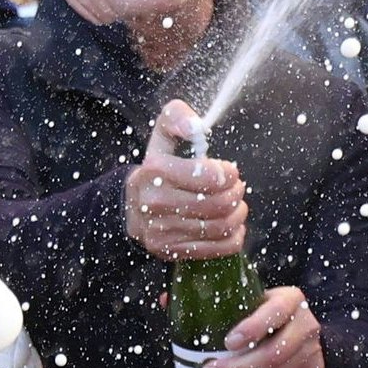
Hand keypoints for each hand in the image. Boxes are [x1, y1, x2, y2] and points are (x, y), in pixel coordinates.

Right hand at [126, 99, 246, 261]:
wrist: (130, 208)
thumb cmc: (156, 170)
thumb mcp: (162, 137)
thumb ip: (177, 118)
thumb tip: (195, 126)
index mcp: (156, 171)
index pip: (209, 177)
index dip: (229, 174)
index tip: (229, 171)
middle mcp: (156, 202)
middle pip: (218, 203)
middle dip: (236, 193)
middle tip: (236, 188)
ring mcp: (163, 230)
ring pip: (221, 226)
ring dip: (238, 214)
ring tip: (236, 205)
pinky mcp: (171, 250)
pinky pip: (218, 248)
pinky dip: (234, 237)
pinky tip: (232, 226)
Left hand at [199, 285, 324, 367]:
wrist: (304, 327)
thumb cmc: (265, 311)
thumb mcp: (249, 298)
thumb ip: (213, 299)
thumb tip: (166, 300)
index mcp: (290, 300)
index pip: (274, 312)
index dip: (252, 328)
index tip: (227, 342)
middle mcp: (305, 326)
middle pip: (272, 354)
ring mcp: (309, 354)